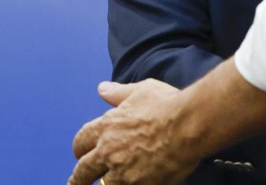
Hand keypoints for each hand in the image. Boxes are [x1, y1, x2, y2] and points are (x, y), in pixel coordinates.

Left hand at [69, 79, 203, 184]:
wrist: (188, 125)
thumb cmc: (168, 105)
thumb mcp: (142, 90)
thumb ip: (119, 93)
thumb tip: (102, 89)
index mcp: (106, 126)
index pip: (81, 141)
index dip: (79, 148)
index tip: (80, 153)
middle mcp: (108, 150)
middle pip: (83, 170)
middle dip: (79, 177)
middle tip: (77, 181)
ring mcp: (121, 171)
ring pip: (103, 184)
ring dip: (105, 184)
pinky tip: (132, 184)